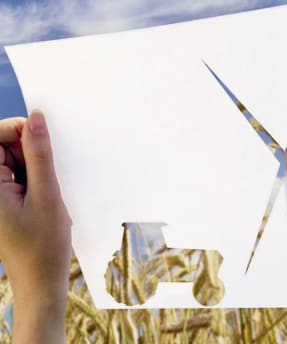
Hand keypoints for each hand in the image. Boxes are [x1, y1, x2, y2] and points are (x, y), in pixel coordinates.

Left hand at [0, 111, 70, 342]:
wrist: (41, 280)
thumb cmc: (43, 244)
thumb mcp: (47, 195)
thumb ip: (40, 155)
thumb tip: (36, 118)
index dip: (18, 130)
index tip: (44, 137)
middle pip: (3, 148)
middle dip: (29, 151)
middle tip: (50, 173)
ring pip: (13, 161)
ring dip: (35, 166)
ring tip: (48, 190)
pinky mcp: (5, 201)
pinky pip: (18, 176)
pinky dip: (35, 178)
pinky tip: (46, 195)